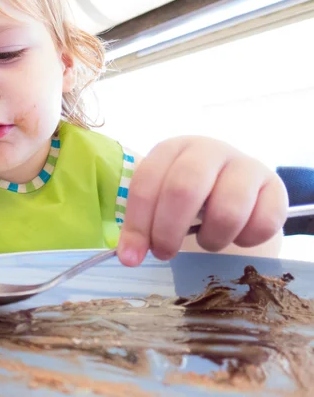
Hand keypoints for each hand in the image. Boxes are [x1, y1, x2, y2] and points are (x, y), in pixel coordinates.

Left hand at [117, 136, 287, 265]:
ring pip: (227, 210)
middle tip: (165, 252)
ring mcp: (245, 165)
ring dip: (211, 238)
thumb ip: (142, 224)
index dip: (137, 224)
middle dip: (168, 230)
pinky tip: (237, 237)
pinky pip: (264, 222)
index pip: (146, 183)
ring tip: (206, 241)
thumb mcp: (160, 201)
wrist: (234, 188)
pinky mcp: (275, 186)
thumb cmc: (189, 197)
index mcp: (172, 149)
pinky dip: (246, 240)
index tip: (132, 257)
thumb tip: (130, 256)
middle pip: (183, 189)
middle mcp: (208, 150)